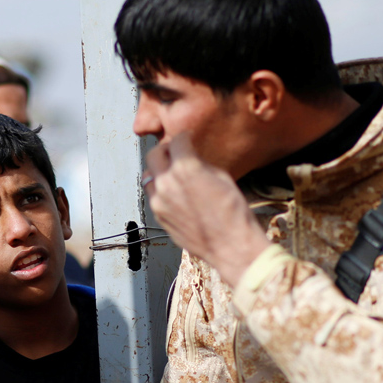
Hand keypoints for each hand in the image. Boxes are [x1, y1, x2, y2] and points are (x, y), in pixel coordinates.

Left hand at [143, 133, 270, 285]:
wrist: (230, 245)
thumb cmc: (233, 211)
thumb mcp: (221, 177)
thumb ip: (200, 164)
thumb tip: (191, 159)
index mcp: (185, 169)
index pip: (177, 141)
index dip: (184, 137)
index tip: (187, 139)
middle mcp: (167, 183)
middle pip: (154, 154)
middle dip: (165, 150)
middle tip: (175, 152)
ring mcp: (159, 201)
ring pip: (149, 176)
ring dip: (159, 170)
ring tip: (172, 173)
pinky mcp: (159, 217)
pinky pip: (154, 196)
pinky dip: (161, 189)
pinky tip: (175, 193)